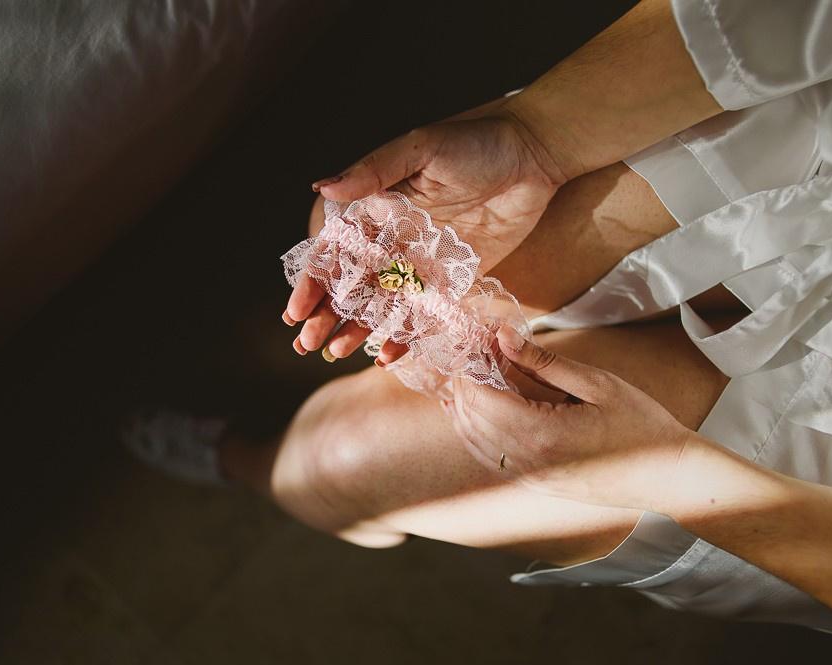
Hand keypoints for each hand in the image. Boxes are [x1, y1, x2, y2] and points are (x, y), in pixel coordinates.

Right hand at [284, 106, 566, 361]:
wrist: (535, 156)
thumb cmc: (477, 142)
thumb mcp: (422, 149)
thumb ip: (372, 172)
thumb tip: (321, 187)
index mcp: (377, 206)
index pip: (336, 249)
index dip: (313, 280)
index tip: (296, 312)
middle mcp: (393, 236)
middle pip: (352, 283)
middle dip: (327, 313)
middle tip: (308, 345)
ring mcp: (422, 259)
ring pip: (381, 303)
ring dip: (357, 328)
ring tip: (338, 353)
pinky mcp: (453, 277)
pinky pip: (422, 312)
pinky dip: (404, 333)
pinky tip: (388, 355)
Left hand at [448, 326, 696, 512]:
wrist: (667, 476)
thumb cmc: (641, 426)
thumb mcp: (596, 384)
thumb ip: (544, 362)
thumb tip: (503, 337)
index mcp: (541, 434)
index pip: (479, 397)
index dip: (468, 366)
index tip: (474, 341)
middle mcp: (526, 461)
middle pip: (468, 417)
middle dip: (463, 381)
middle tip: (473, 351)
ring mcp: (528, 477)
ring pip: (472, 440)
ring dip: (465, 405)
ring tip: (475, 371)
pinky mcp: (534, 483)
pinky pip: (489, 456)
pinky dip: (476, 428)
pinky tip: (483, 405)